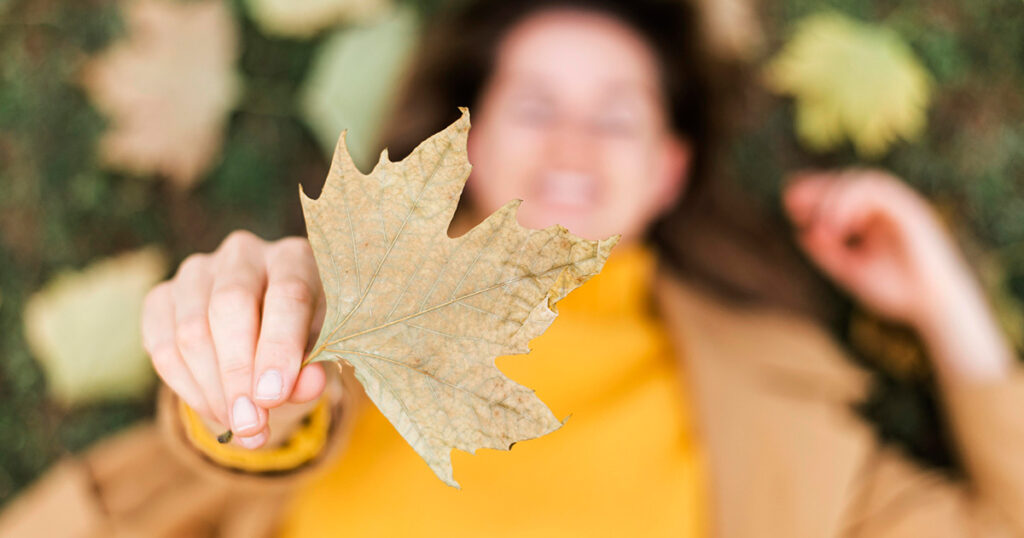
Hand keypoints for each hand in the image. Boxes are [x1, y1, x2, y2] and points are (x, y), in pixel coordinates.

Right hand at [142, 231, 327, 447]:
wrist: (263, 335)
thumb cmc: (300, 340)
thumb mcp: (318, 353)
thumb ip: (313, 368)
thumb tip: (305, 386)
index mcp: (294, 257)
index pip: (287, 294)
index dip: (278, 348)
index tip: (272, 397)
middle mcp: (244, 253)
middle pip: (230, 305)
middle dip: (238, 374)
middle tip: (250, 423)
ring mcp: (197, 271)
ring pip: (192, 329)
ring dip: (213, 388)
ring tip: (238, 426)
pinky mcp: (162, 295)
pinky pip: (162, 345)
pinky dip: (186, 387)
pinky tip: (213, 411)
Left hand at [783, 169, 1011, 379]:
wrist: (933, 308)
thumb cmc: (897, 291)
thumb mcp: (851, 271)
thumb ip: (827, 253)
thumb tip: (800, 234)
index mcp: (872, 217)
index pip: (839, 192)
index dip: (813, 192)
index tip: (789, 205)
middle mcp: (886, 206)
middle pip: (847, 181)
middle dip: (817, 188)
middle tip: (791, 202)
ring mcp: (900, 205)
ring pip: (863, 180)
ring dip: (834, 198)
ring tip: (819, 224)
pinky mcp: (911, 210)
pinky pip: (880, 192)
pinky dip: (854, 203)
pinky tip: (837, 226)